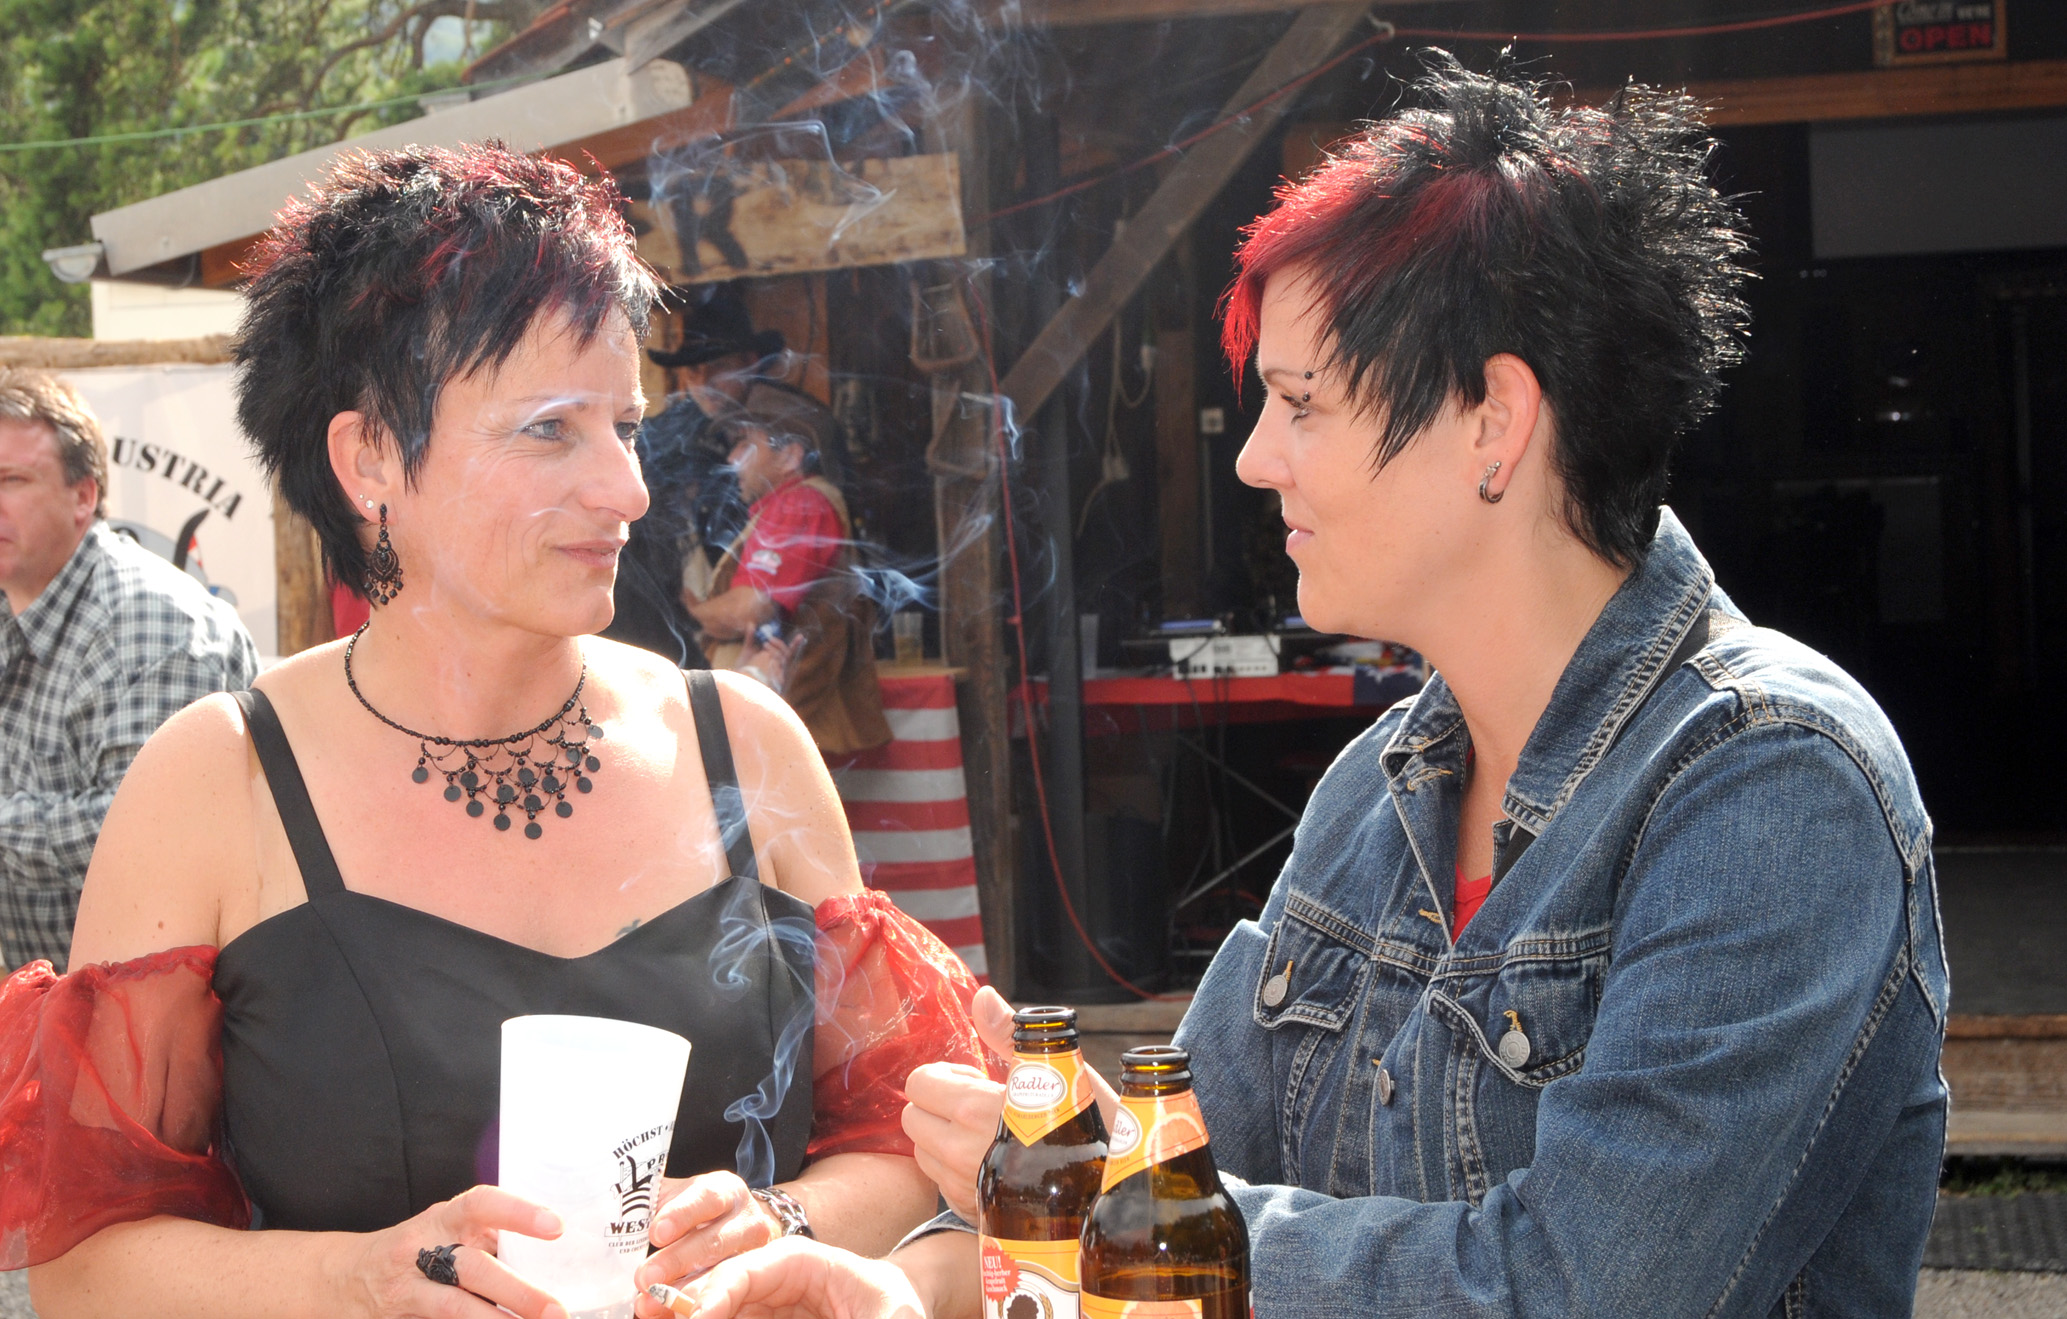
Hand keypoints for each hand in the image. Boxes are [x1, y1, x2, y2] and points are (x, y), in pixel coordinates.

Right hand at [333, 1184, 566, 1318]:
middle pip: (473, 1269)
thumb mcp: (445, 1231)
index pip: (480, 1204)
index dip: (517, 1212)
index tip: (555, 1226)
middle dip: (517, 1291)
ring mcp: (406, 1291)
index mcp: (442, 1220)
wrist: (341, 1277)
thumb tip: (550, 1260)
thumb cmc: (414, 1250)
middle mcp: (421, 1252)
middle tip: (555, 1310)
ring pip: (454, 1308)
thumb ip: (486, 1240)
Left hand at [633, 1172, 784, 1314]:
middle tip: (645, 1278)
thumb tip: (611, 1202)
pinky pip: (719, 1296)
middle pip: (714, 1242)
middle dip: (677, 1261)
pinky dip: (691, 1306)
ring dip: (683, 1291)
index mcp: (726, 1192)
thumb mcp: (680, 1197)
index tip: (656, 1233)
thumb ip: (652, 1199)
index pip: (707, 1197)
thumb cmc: (695, 1210)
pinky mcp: (748, 1281)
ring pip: (721, 1274)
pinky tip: (670, 1313)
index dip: (682, 1214)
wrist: (735, 1228)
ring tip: (651, 1302)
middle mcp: (746, 1221)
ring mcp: (752, 1255)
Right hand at [673, 1237, 927, 1318]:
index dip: (722, 1288)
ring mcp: (764, 1302)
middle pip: (723, 1283)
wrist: (898, 1312)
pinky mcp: (758, 1318)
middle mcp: (778, 1276)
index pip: (756, 1267)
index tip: (696, 1315)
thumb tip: (816, 1316)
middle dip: (685, 1298)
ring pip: (714, 1305)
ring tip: (648, 1315)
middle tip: (650, 1313)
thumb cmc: (899, 1309)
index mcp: (807, 1261)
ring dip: (681, 1311)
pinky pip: (724, 1318)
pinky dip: (700, 1318)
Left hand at [736, 632, 796, 690]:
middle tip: (769, 640)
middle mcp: (778, 666)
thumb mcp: (747, 650)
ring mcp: (775, 672)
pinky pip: (777, 668)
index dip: (795, 644)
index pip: (788, 651)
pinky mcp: (773, 679)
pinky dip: (772, 658)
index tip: (800, 636)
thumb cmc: (744, 667)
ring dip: (774, 650)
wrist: (738, 681)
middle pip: (785, 653)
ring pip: (781, 659)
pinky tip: (764, 654)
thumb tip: (751, 624)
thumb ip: (750, 638)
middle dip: (779, 645)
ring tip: (765, 645)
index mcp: (775, 659)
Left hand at [901, 987, 1123, 1223]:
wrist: (1116, 1188)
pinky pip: (941, 1183)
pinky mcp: (973, 1211)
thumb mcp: (1059, 1069)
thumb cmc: (1093, 1122)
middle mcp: (961, 1153)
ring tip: (986, 1131)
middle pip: (912, 1118)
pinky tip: (991, 1158)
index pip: (918, 1083)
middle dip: (938, 1104)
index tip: (978, 1078)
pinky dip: (955, 1167)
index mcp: (975, 1110)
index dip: (946, 1074)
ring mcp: (965, 1187)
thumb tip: (981, 997)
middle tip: (980, 1102)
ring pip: (923, 1152)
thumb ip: (1009, 1033)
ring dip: (944, 1136)